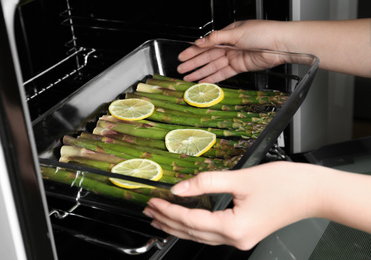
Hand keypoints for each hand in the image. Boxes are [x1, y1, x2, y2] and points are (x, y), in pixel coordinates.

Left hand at [143, 161, 322, 250]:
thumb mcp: (241, 179)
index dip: (169, 210)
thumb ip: (207, 183)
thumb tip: (180, 188)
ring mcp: (240, 239)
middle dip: (168, 221)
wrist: (313, 192)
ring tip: (160, 219)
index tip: (154, 201)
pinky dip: (195, 227)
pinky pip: (212, 234)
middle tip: (149, 211)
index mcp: (234, 228)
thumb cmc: (286, 185)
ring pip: (200, 236)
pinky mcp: (244, 233)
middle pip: (192, 232)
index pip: (191, 220)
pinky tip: (186, 221)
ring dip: (178, 226)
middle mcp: (236, 239)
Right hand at [177, 20, 287, 82]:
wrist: (281, 44)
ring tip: (188, 79)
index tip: (182, 57)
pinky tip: (204, 82)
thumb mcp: (236, 32)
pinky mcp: (240, 67)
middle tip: (181, 70)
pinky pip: (223, 73)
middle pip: (207, 56)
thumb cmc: (264, 33)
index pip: (206, 44)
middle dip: (193, 64)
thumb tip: (200, 41)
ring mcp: (234, 57)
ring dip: (200, 72)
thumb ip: (216, 38)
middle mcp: (230, 45)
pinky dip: (213, 78)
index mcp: (228, 34)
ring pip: (213, 66)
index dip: (193, 51)